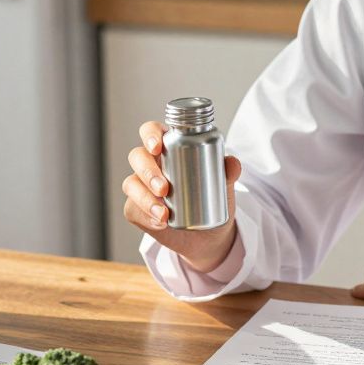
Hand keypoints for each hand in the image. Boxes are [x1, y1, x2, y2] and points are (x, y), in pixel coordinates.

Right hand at [123, 121, 242, 273]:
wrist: (209, 233)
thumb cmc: (212, 198)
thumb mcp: (223, 184)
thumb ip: (228, 171)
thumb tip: (232, 163)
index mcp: (169, 148)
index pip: (151, 131)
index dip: (150, 135)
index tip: (157, 147)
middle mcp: (151, 164)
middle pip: (137, 157)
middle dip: (147, 171)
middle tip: (164, 188)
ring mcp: (141, 187)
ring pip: (131, 184)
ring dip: (144, 198)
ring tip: (164, 212)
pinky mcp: (137, 209)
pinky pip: (133, 209)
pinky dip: (145, 216)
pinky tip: (160, 223)